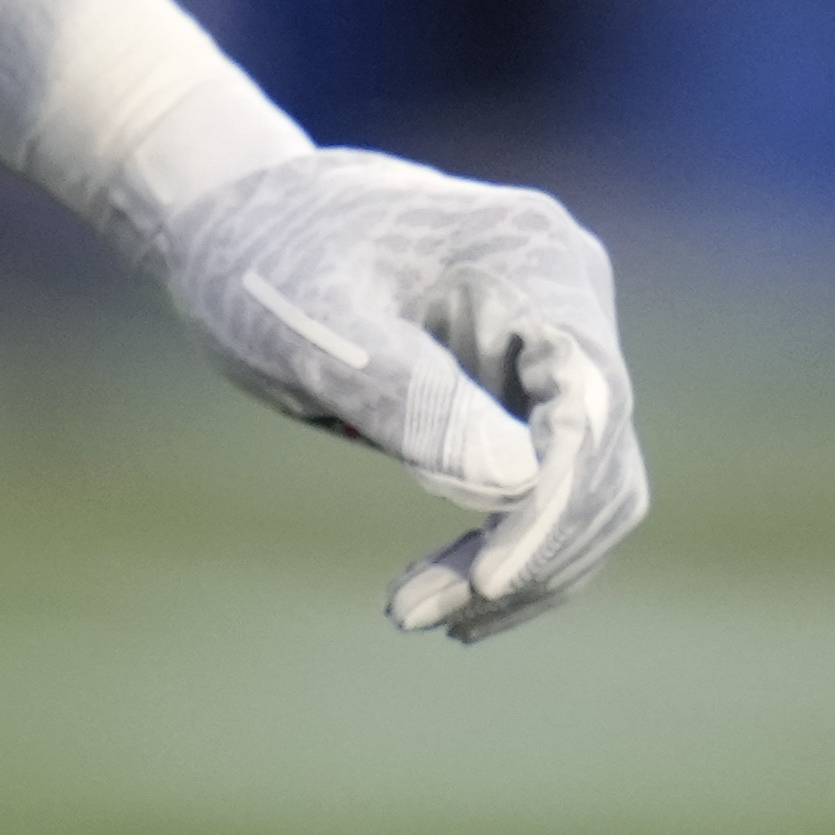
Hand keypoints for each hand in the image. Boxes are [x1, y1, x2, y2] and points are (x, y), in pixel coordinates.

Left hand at [148, 151, 644, 641]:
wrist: (236, 222)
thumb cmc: (264, 257)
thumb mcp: (311, 325)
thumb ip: (408, 394)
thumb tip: (513, 487)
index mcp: (533, 255)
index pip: (586, 403)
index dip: (551, 505)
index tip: (482, 580)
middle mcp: (569, 294)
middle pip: (599, 458)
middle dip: (523, 552)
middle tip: (414, 612)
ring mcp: (554, 343)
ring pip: (587, 490)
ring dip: (519, 567)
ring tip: (415, 611)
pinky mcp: (527, 390)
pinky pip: (550, 490)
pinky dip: (507, 547)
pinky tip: (446, 596)